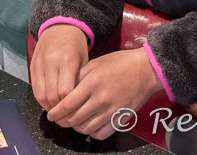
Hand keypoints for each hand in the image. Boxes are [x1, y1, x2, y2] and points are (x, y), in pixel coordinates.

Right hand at [30, 24, 88, 111]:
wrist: (59, 27)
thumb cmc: (76, 46)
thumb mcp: (84, 61)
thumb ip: (79, 81)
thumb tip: (78, 106)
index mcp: (67, 60)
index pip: (66, 92)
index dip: (70, 106)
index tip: (75, 114)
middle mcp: (51, 62)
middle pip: (52, 95)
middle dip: (59, 111)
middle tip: (67, 120)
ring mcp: (39, 63)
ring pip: (41, 95)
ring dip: (49, 108)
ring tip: (58, 114)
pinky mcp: (32, 65)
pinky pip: (35, 88)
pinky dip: (41, 100)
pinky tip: (49, 104)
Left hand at [46, 47, 162, 138]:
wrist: (146, 69)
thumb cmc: (120, 63)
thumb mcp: (95, 63)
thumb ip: (78, 77)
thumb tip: (63, 90)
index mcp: (92, 83)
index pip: (68, 104)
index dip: (56, 112)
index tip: (50, 115)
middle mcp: (101, 98)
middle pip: (75, 119)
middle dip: (63, 122)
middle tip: (59, 120)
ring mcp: (112, 110)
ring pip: (87, 128)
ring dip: (76, 128)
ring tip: (72, 122)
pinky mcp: (121, 118)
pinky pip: (102, 133)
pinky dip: (92, 133)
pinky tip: (88, 126)